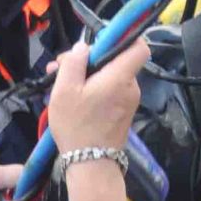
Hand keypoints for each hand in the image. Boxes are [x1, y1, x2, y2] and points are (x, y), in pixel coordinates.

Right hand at [47, 39, 148, 156]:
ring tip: (60, 83)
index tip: (101, 39)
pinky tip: (73, 97)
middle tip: (62, 66)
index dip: (125, 36)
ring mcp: (129, 101)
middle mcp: (131, 87)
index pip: (139, 46)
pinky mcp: (123, 113)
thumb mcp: (64, 90)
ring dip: (88, 75)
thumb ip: (73, 62)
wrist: (90, 164)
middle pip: (117, 60)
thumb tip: (83, 47)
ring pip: (111, 76)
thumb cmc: (77, 126)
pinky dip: (94, 89)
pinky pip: (111, 91)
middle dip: (90, 58)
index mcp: (121, 77)